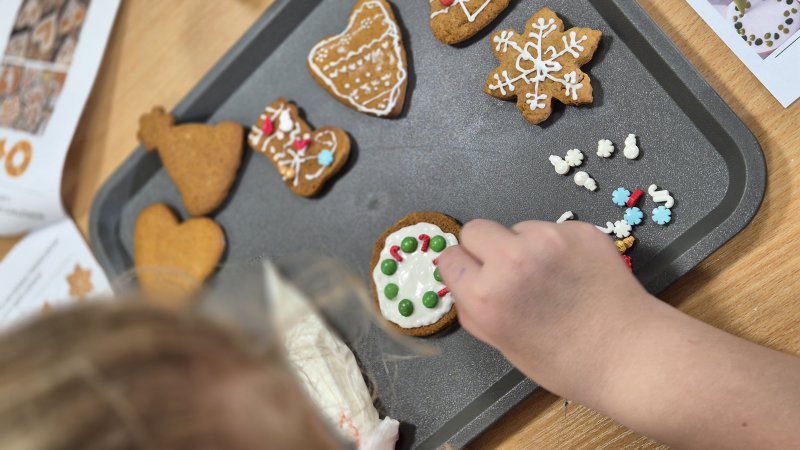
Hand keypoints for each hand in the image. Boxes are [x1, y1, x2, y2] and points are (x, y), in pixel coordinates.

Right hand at [438, 219, 657, 397]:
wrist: (629, 354)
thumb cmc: (565, 361)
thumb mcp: (503, 344)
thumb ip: (476, 309)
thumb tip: (464, 283)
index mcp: (485, 295)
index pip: (449, 257)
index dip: (464, 269)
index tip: (476, 276)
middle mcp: (511, 261)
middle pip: (475, 229)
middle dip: (486, 247)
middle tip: (508, 270)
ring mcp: (548, 240)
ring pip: (517, 227)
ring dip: (525, 246)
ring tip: (552, 278)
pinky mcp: (579, 229)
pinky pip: (553, 229)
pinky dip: (559, 246)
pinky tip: (576, 273)